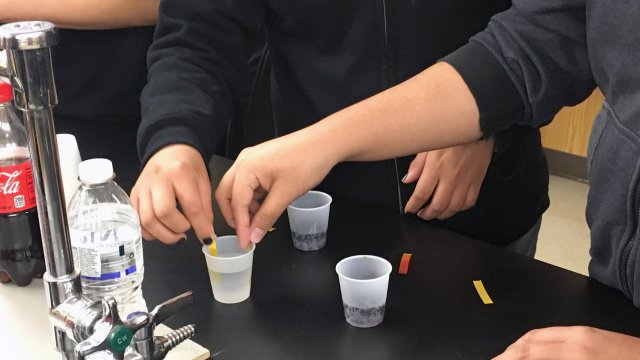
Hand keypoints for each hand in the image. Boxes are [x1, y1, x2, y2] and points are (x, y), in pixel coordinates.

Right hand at [130, 144, 213, 243]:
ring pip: (146, 219)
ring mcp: (142, 187)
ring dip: (162, 234)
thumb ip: (204, 208)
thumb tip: (206, 233)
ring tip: (176, 234)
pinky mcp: (133, 194)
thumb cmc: (189, 166)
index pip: (190, 206)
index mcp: (179, 173)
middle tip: (185, 232)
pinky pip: (136, 219)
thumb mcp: (203, 182)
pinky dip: (148, 231)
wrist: (169, 149)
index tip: (207, 239)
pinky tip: (160, 231)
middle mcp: (158, 179)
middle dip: (176, 229)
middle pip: (163, 213)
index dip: (200, 226)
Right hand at [215, 133, 336, 247]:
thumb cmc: (307, 163)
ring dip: (242, 206)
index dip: (240, 225)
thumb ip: (266, 217)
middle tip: (245, 233)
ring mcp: (251, 158)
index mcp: (246, 167)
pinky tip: (262, 207)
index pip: (236, 202)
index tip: (244, 243)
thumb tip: (254, 235)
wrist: (324, 143)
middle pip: (226, 193)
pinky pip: (247, 181)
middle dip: (233, 215)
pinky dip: (251, 197)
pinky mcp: (260, 160)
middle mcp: (244, 161)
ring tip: (257, 222)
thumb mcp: (285, 195)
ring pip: (236, 187)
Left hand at [402, 138, 493, 219]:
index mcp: (436, 168)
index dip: (413, 205)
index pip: (421, 194)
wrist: (477, 126)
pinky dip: (460, 208)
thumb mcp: (429, 144)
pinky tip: (454, 206)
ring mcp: (465, 181)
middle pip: (437, 205)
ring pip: (454, 207)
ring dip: (443, 214)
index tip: (409, 209)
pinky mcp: (477, 180)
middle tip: (422, 214)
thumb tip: (408, 179)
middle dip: (427, 214)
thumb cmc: (451, 133)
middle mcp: (451, 177)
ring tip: (436, 214)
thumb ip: (418, 164)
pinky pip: (469, 201)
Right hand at [493, 326, 639, 358]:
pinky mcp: (591, 333)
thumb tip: (528, 358)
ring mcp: (584, 334)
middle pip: (529, 344)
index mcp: (578, 353)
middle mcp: (577, 340)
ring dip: (516, 348)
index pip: (529, 354)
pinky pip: (551, 334)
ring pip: (538, 336)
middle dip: (506, 355)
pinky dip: (532, 343)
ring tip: (503, 358)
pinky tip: (528, 352)